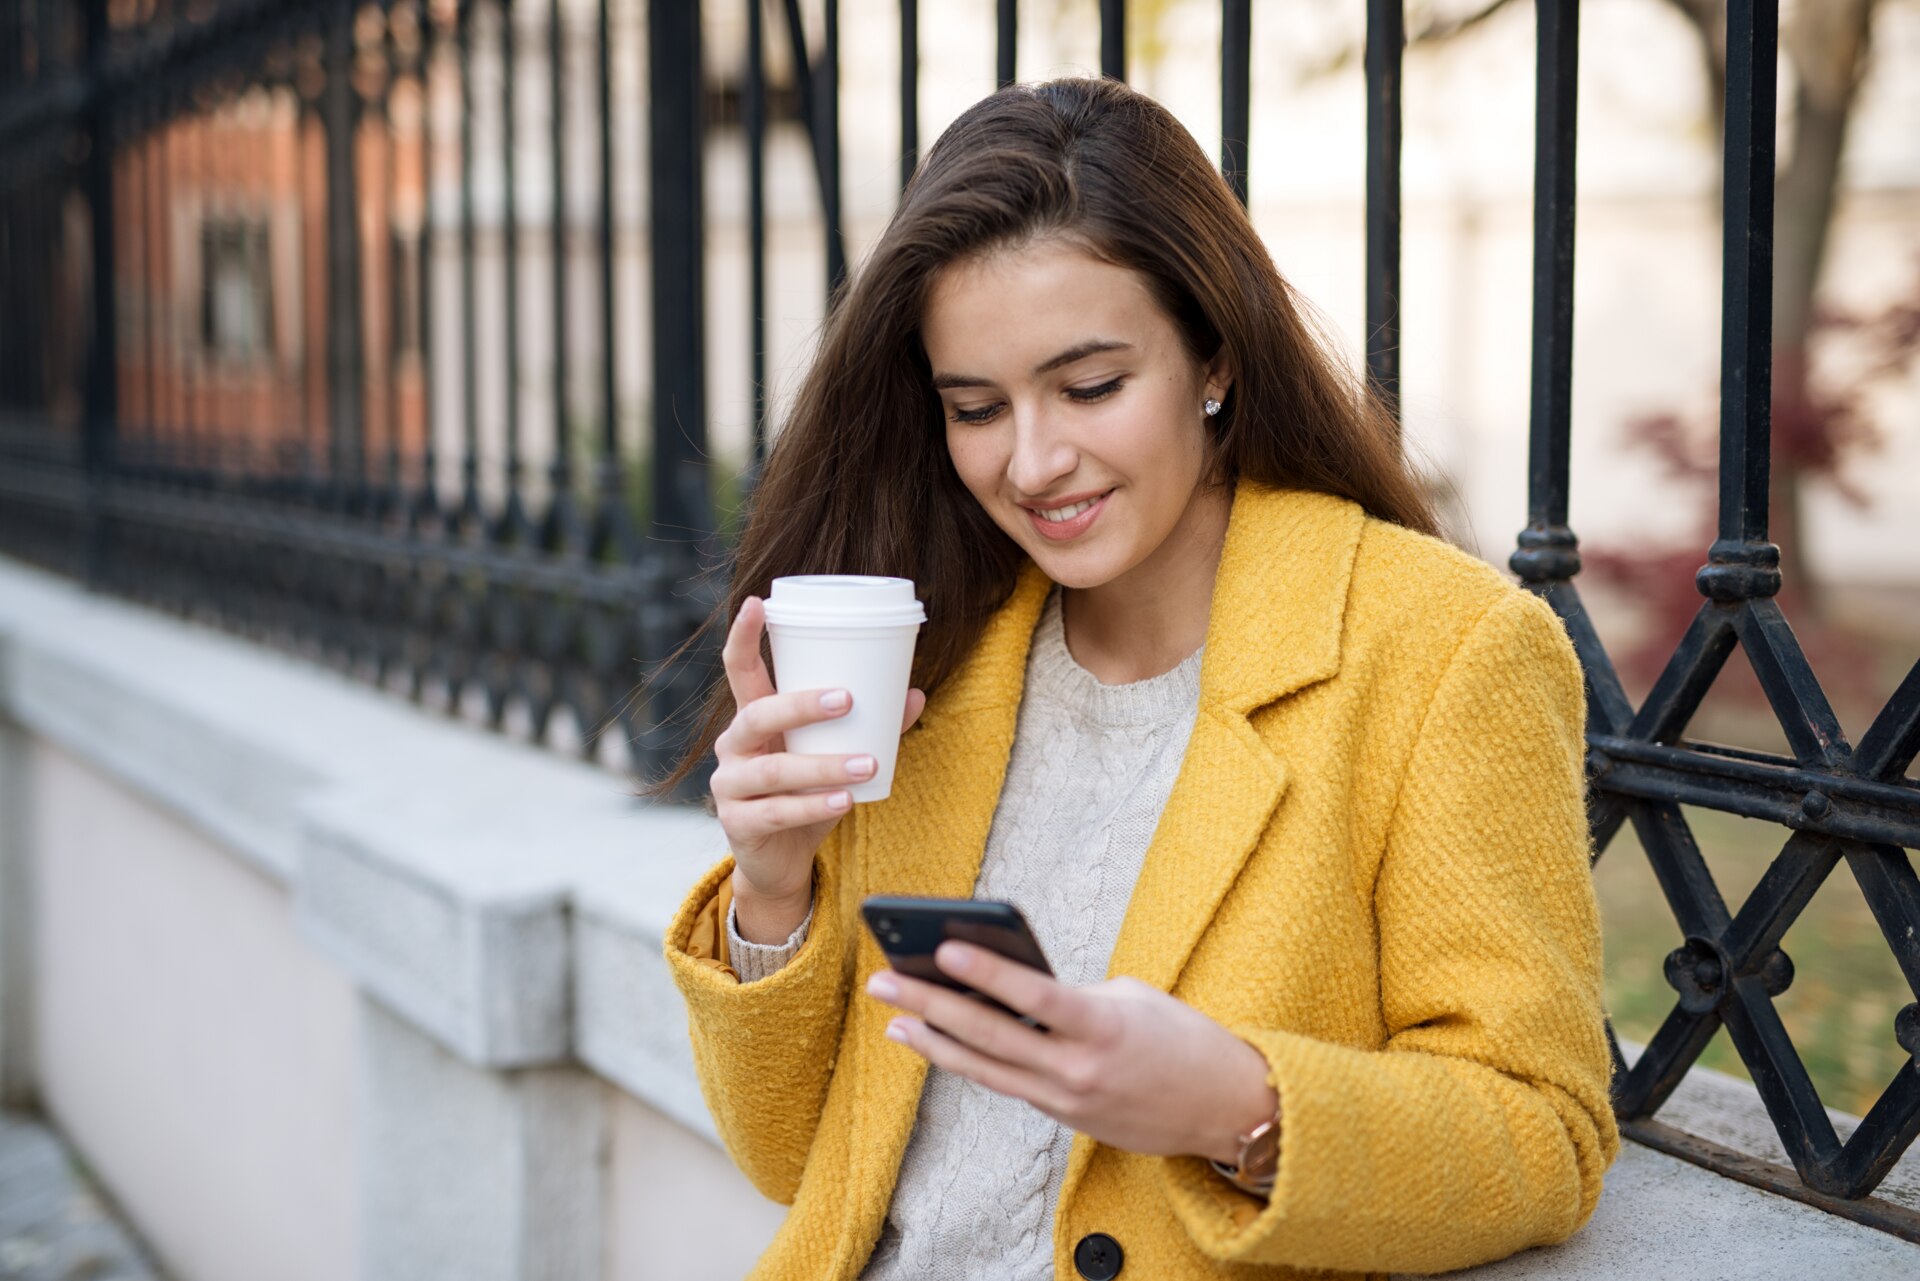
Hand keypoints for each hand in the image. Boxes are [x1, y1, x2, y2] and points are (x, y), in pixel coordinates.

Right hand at [712, 595, 926, 905]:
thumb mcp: (834, 756)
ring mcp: (729, 786)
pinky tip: (844, 802)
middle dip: (801, 704)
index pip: (738, 669)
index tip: (756, 602)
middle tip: (848, 699)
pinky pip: (777, 812)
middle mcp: (733, 746)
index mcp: (752, 719)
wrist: (780, 862)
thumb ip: (867, 727)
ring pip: (773, 770)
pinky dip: (815, 806)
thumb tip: (914, 693)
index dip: (743, 635)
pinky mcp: (738, 825)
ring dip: (822, 765)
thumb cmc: (806, 795)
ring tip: (867, 764)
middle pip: (757, 715)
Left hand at [864, 941, 1277, 1164]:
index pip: (1032, 995)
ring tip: (894, 1021)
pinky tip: (940, 1045)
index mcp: (1101, 1027)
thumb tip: (1016, 994)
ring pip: (985, 1069)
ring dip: (935, 1043)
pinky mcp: (1066, 1118)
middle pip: (990, 1035)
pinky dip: (970, 1063)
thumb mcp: (1133, 998)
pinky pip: (1007, 1085)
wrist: (1227, 1108)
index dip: (986, 972)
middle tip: (885, 981)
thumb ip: (1073, 996)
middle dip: (931, 1006)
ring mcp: (1067, 1099)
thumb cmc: (1184, 1039)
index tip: (942, 948)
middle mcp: (1078, 1069)